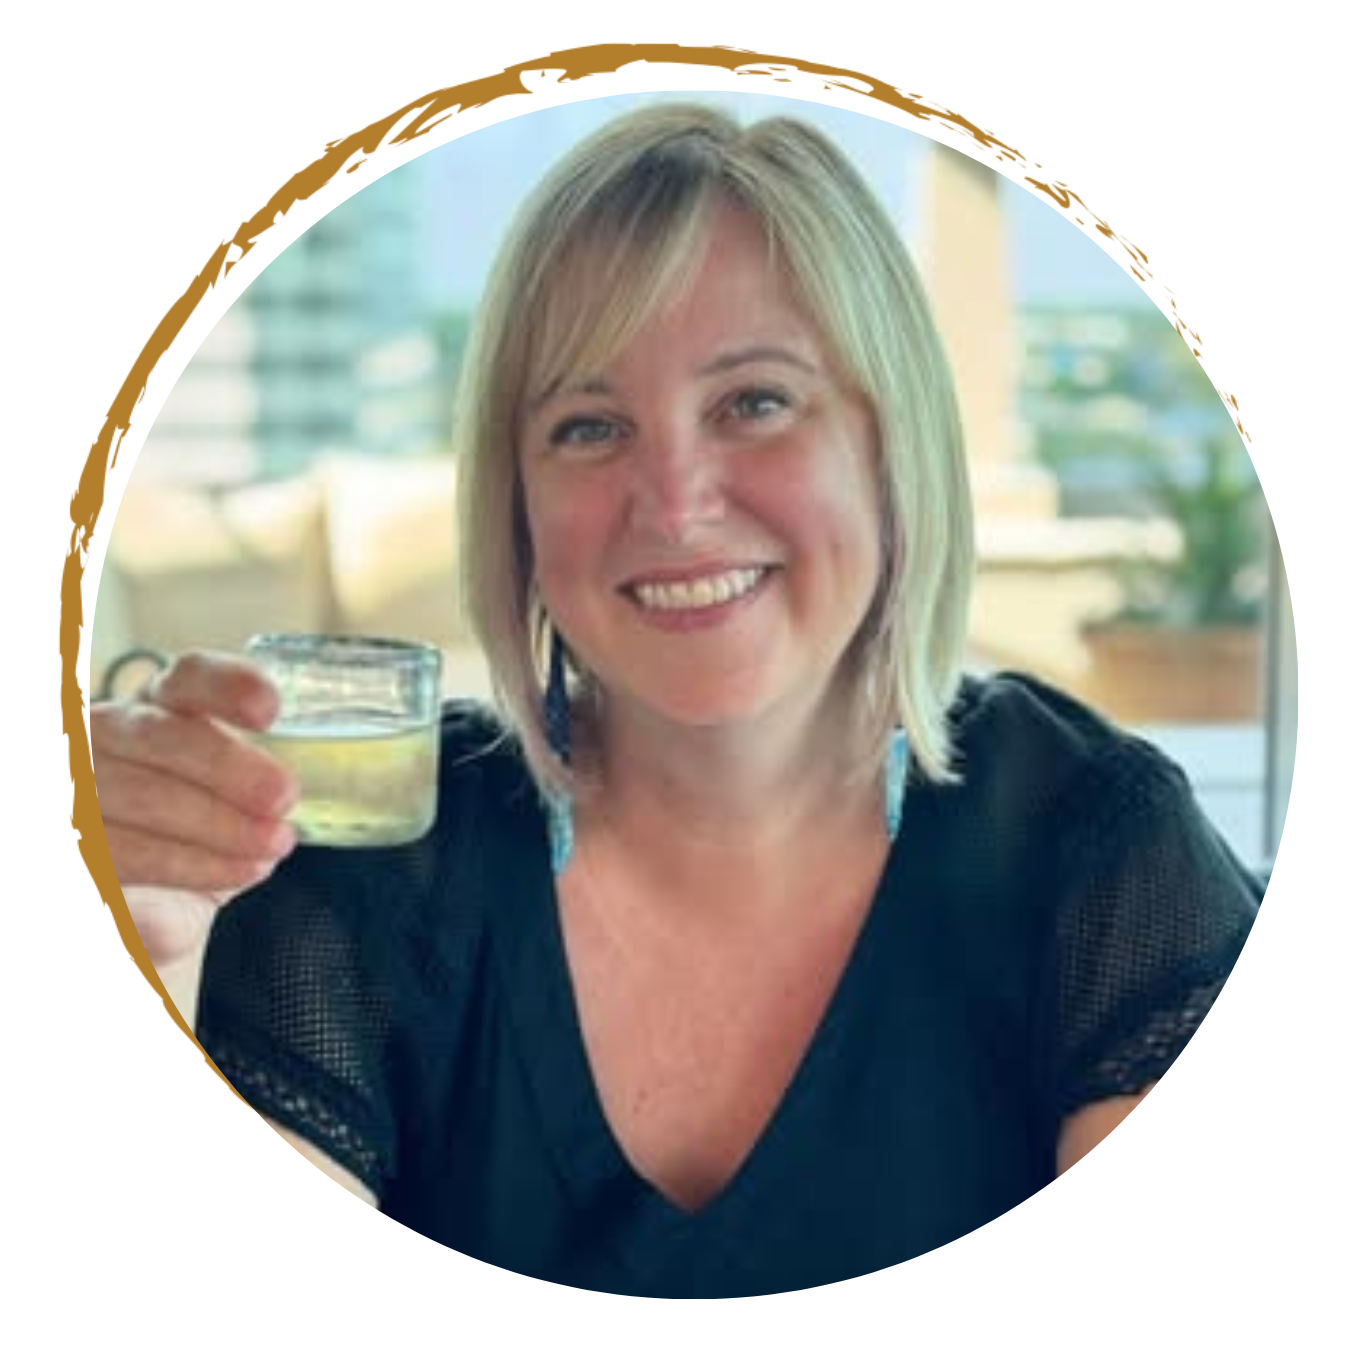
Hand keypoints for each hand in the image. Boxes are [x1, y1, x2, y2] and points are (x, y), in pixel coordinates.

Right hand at [92, 651, 299, 962]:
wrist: (153, 901)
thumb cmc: (205, 834)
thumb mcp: (243, 803)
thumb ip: (266, 790)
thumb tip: (298, 806)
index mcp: (162, 706)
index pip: (189, 677)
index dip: (229, 686)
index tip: (273, 711)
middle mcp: (109, 734)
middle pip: (158, 733)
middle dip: (226, 767)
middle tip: (284, 800)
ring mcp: (84, 785)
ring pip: (137, 793)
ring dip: (213, 825)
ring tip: (268, 848)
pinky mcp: (84, 843)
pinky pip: (118, 850)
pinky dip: (181, 865)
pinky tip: (233, 871)